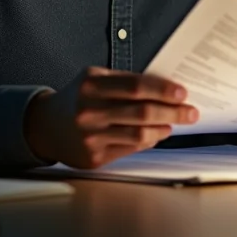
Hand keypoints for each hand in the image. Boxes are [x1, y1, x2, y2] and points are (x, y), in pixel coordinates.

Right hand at [23, 66, 198, 168]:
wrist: (46, 126)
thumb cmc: (78, 97)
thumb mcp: (94, 78)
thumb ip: (124, 81)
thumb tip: (163, 88)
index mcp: (91, 85)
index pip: (135, 86)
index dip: (162, 90)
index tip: (182, 92)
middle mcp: (89, 111)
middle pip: (141, 112)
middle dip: (172, 112)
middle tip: (190, 112)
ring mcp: (91, 137)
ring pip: (139, 135)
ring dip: (163, 128)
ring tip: (175, 122)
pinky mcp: (94, 158)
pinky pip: (131, 149)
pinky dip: (149, 141)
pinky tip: (158, 133)